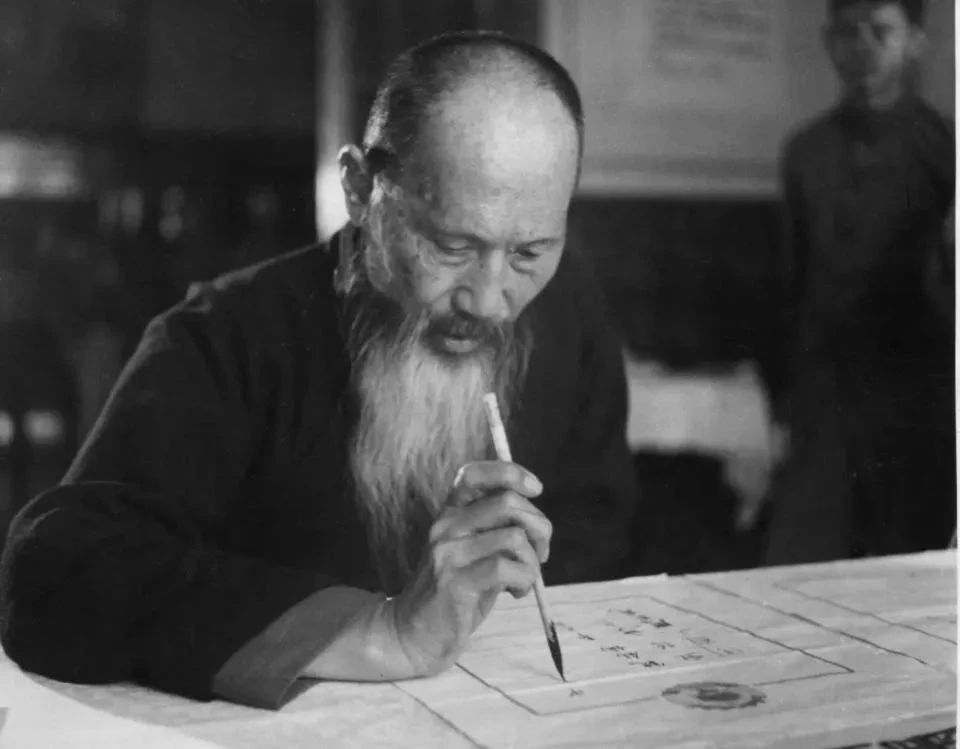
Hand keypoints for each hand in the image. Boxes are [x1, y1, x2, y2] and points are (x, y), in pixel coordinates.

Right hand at [386, 460, 551, 675]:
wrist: (415, 633)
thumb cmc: (456, 590)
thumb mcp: (474, 551)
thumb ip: (497, 530)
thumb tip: (539, 523)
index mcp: (450, 512)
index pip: (475, 474)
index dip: (511, 473)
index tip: (536, 489)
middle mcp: (446, 525)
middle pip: (507, 502)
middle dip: (539, 526)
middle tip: (541, 552)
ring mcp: (449, 552)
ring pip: (514, 537)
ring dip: (532, 562)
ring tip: (524, 579)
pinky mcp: (455, 582)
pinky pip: (507, 568)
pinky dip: (524, 581)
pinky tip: (515, 592)